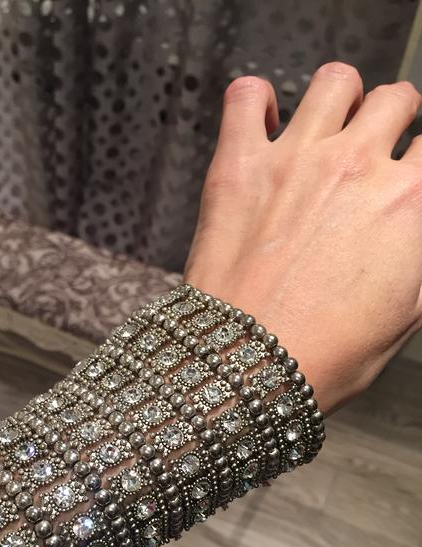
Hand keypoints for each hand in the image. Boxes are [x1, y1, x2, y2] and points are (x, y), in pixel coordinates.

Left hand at [184, 62, 421, 412]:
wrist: (246, 367)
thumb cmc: (324, 355)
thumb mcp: (405, 315)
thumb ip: (417, 255)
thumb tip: (413, 228)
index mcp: (407, 203)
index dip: (418, 162)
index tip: (408, 171)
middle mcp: (357, 167)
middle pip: (394, 101)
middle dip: (392, 118)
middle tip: (376, 142)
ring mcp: (295, 159)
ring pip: (336, 83)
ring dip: (341, 97)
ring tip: (330, 122)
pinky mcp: (238, 166)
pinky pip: (246, 97)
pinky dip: (256, 99)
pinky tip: (263, 118)